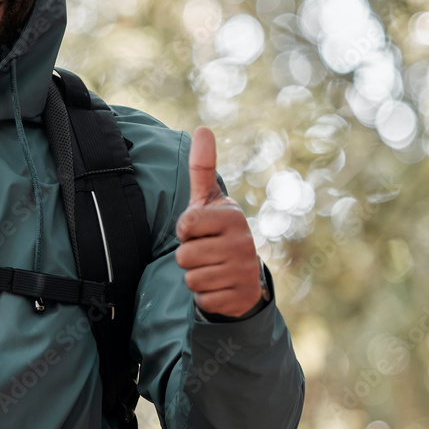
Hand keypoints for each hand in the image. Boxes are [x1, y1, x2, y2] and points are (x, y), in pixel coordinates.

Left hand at [175, 127, 262, 317]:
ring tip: (211, 268)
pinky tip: (218, 286)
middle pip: (184, 255)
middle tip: (205, 253)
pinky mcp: (241, 298)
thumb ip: (202, 168)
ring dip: (195, 277)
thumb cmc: (217, 231)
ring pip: (191, 278)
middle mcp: (243, 243)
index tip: (198, 231)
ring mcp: (244, 271)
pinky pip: (203, 299)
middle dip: (188, 257)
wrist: (243, 275)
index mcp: (232, 217)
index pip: (185, 225)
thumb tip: (202, 128)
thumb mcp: (208, 200)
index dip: (184, 231)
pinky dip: (205, 296)